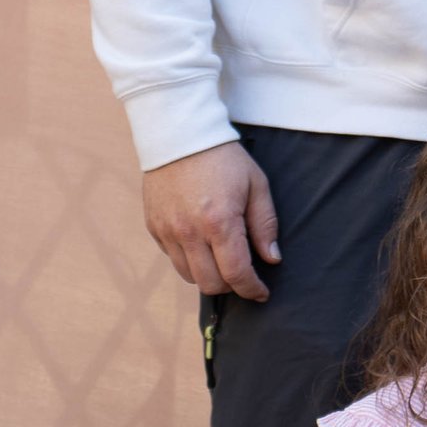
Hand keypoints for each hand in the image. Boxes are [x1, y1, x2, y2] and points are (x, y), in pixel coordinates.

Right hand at [143, 139, 280, 301]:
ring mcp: (168, 231)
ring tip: (221, 259)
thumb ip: (265, 225)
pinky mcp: (154, 227)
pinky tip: (201, 242)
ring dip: (208, 275)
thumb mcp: (256, 185)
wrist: (179, 134)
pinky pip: (173, 258)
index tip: (261, 292)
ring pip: (189, 276)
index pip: (236, 274)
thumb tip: (272, 258)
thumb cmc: (223, 158)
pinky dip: (189, 259)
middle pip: (210, 284)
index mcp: (219, 222)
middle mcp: (190, 232)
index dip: (252, 289)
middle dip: (231, 286)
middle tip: (243, 274)